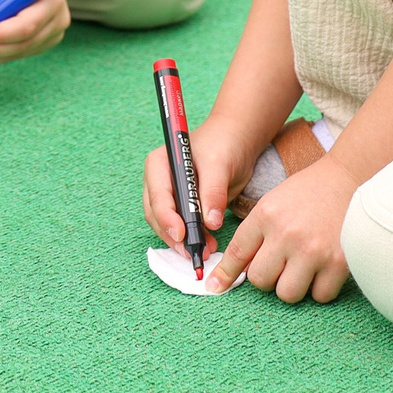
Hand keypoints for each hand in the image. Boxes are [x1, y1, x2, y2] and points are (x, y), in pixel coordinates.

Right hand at [143, 120, 253, 251]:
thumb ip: (213, 192)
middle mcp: (158, 181)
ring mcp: (168, 195)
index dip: (167, 217)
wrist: (235, 141)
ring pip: (166, 225)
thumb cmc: (223, 144)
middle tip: (194, 251)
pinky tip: (207, 245)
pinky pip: (181, 226)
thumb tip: (210, 223)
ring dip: (183, 240)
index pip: (157, 196)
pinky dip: (191, 238)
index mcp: (159, 164)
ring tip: (205, 251)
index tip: (182, 234)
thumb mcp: (219, 164)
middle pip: (157, 214)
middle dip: (174, 235)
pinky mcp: (181, 207)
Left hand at [209, 155, 357, 302]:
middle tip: (281, 265)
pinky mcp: (339, 262)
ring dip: (293, 286)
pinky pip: (319, 295)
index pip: (238, 253)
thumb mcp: (274, 203)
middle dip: (267, 278)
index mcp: (266, 215)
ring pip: (287, 294)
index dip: (225, 274)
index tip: (215, 287)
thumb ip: (256, 234)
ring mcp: (313, 249)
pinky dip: (320, 289)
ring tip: (303, 267)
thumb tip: (241, 272)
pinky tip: (324, 269)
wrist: (349, 178)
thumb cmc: (309, 193)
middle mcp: (286, 233)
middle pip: (260, 280)